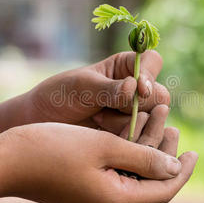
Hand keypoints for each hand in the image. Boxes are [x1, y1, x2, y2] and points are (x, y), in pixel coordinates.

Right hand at [0, 120, 195, 202]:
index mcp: (115, 202)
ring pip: (133, 179)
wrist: (5, 160)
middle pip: (148, 184)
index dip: (182, 171)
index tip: (195, 151)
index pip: (163, 191)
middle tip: (172, 125)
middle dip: (163, 154)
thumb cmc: (54, 147)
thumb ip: (144, 157)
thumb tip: (173, 168)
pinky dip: (128, 158)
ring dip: (145, 152)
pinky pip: (117, 178)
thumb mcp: (105, 146)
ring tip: (156, 122)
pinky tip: (133, 136)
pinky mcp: (84, 195)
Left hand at [25, 51, 169, 128]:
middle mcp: (135, 89)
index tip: (140, 90)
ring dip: (127, 125)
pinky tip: (102, 135)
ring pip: (152, 120)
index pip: (152, 62)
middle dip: (138, 107)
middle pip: (159, 96)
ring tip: (98, 121)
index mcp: (125, 67)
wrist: (44, 124)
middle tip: (107, 111)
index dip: (150, 76)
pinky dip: (126, 140)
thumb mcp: (83, 88)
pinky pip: (142, 139)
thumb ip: (109, 89)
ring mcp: (134, 113)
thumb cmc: (60, 96)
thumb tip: (135, 87)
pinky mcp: (130, 135)